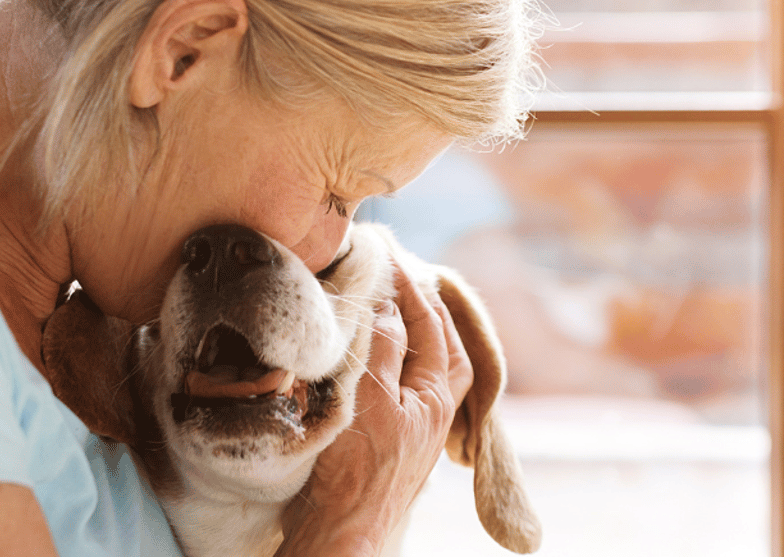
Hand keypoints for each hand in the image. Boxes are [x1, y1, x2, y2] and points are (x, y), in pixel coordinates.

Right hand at [276, 259, 474, 555]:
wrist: (340, 536)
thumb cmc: (354, 474)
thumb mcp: (368, 400)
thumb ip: (381, 347)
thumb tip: (390, 300)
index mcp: (435, 395)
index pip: (430, 325)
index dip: (409, 286)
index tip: (387, 254)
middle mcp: (433, 410)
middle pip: (443, 344)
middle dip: (426, 305)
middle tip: (400, 273)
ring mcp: (415, 426)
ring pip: (428, 365)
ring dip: (416, 332)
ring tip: (397, 305)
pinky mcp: (393, 441)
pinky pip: (404, 386)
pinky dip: (396, 359)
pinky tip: (378, 355)